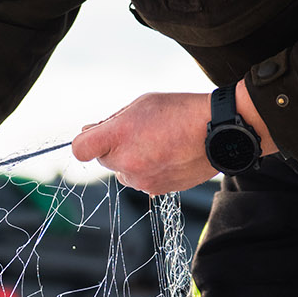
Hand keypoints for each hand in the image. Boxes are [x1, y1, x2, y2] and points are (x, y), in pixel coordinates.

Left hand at [71, 83, 273, 193]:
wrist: (217, 132)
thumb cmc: (179, 111)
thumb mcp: (141, 105)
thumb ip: (112, 121)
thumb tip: (89, 132)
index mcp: (119, 136)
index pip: (80, 149)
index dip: (84, 142)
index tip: (92, 137)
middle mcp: (126, 162)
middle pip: (104, 159)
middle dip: (114, 147)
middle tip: (139, 131)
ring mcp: (140, 180)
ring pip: (123, 172)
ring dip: (132, 160)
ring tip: (158, 142)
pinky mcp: (154, 190)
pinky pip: (141, 180)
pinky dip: (148, 170)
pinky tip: (167, 154)